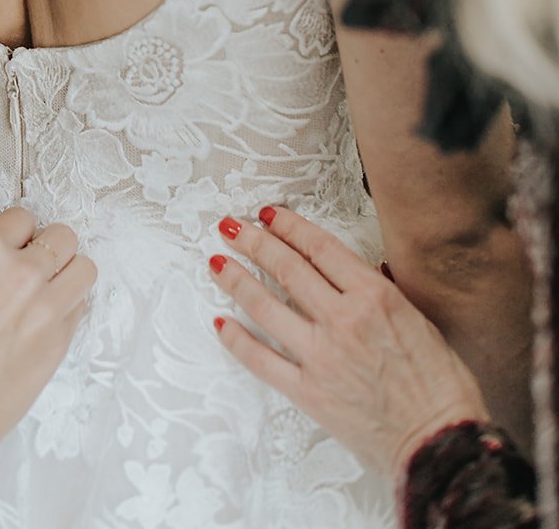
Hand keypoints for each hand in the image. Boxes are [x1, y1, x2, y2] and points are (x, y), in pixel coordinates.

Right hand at [0, 207, 96, 472]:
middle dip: (50, 248)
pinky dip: (70, 308)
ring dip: (69, 273)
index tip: (13, 247)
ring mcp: (47, 308)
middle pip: (62, 236)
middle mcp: (21, 271)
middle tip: (35, 268)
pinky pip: (81, 307)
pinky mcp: (61, 343)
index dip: (18, 233)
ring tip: (50, 291)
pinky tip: (47, 323)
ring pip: (85, 267)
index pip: (22, 217)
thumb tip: (5, 264)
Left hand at [209, 206, 488, 479]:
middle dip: (254, 242)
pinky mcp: (309, 392)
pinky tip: (221, 323)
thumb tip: (359, 273)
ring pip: (265, 306)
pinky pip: (262, 360)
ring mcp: (322, 356)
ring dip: (236, 280)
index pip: (319, 247)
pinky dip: (237, 340)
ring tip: (217, 263)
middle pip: (286, 268)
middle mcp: (343, 319)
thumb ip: (383, 295)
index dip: (289, 226)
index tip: (269, 214)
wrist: (442, 445)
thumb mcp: (420, 321)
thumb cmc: (442, 387)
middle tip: (231, 227)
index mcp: (375, 296)